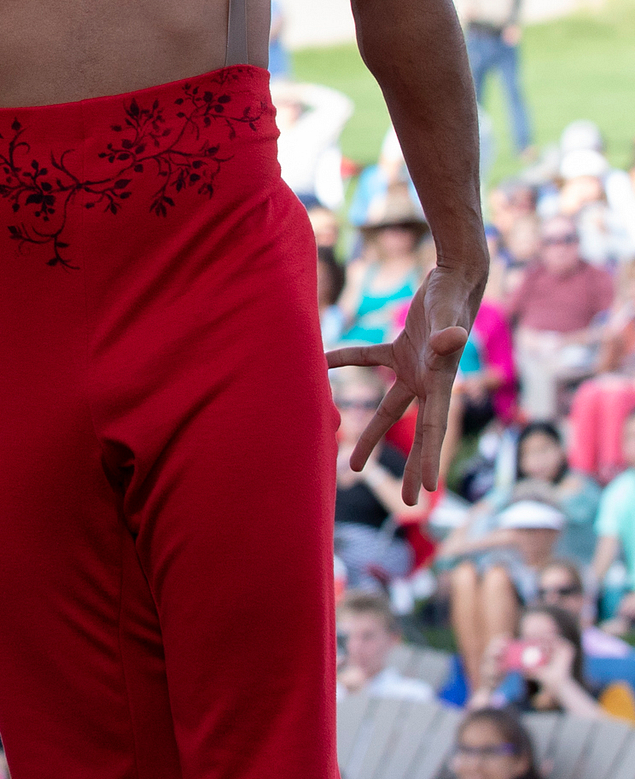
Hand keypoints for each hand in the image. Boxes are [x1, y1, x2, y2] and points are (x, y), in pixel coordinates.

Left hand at [328, 260, 478, 502]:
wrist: (455, 276)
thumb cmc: (453, 297)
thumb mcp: (451, 316)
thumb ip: (448, 333)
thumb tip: (451, 341)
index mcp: (440, 381)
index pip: (434, 428)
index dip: (429, 458)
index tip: (427, 489)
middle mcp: (429, 382)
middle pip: (416, 431)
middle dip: (410, 465)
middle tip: (406, 501)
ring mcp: (416, 368)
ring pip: (391, 408)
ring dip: (373, 434)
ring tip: (353, 465)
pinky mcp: (403, 348)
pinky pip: (370, 359)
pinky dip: (347, 359)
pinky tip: (323, 362)